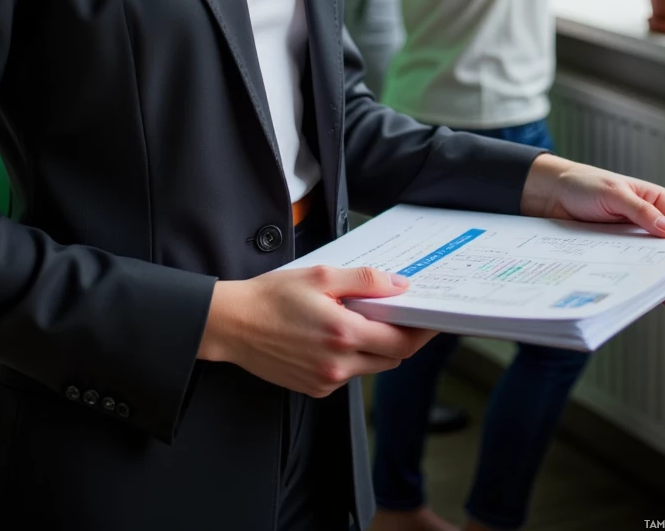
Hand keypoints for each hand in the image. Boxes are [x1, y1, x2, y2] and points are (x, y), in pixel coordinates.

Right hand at [197, 264, 436, 395]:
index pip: (401, 342)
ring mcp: (326, 381)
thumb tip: (398, 285)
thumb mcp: (320, 276)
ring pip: (369, 367)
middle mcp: (339, 365)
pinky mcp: (314, 389)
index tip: (431, 319)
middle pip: (390, 358)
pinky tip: (333, 336)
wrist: (233, 324)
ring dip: (374, 347)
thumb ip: (363, 281)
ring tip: (359, 320)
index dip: (421, 332)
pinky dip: (351, 357)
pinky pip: (347, 375)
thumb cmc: (271, 296)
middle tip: (398, 315)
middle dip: (400, 338)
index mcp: (343, 334)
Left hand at [520, 154, 664, 302]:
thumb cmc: (583, 184)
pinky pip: (633, 267)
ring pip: (654, 262)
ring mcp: (632, 237)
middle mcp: (648, 220)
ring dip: (662, 279)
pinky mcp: (616, 249)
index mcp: (656, 201)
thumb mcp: (614, 193)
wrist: (550, 193)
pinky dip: (640, 279)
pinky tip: (643, 291)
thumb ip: (641, 212)